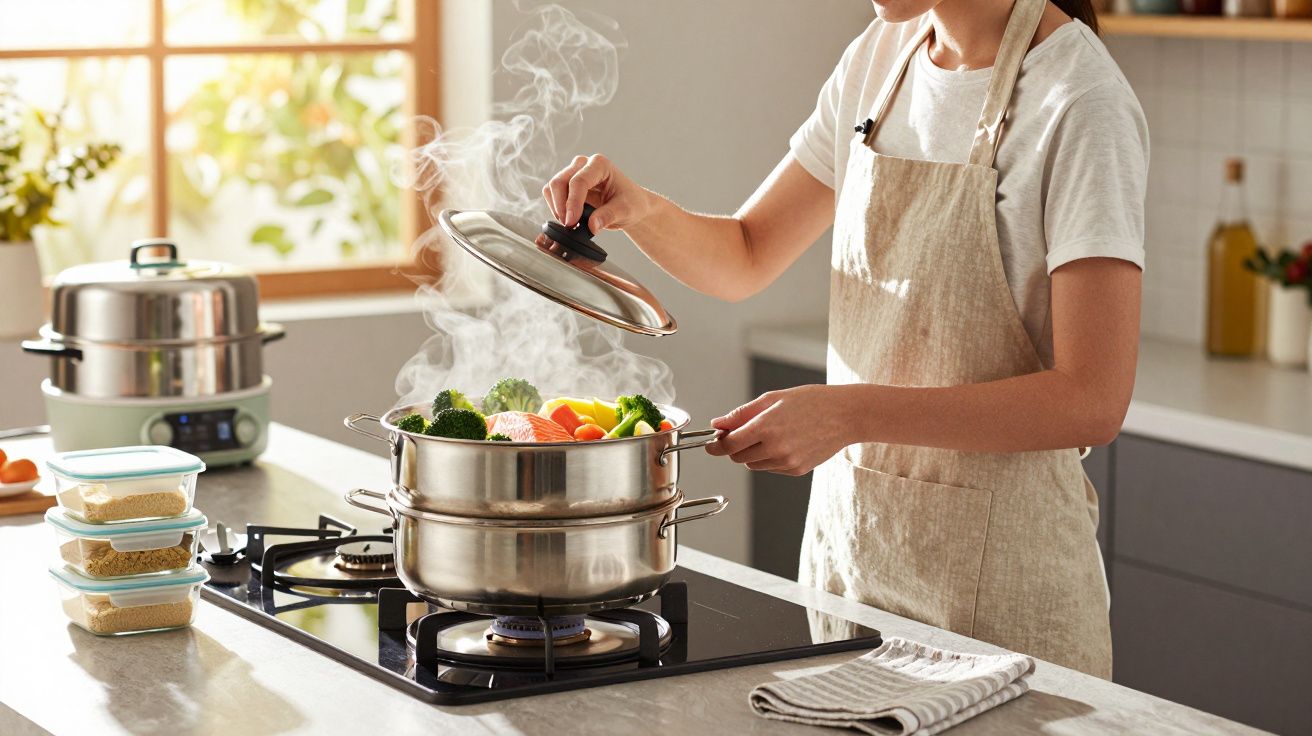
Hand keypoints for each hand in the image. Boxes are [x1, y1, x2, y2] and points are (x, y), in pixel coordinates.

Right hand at [542, 153, 654, 232]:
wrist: (630, 205)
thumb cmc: (631, 202)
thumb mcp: (625, 210)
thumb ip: (608, 216)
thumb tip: (591, 226)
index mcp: (600, 165)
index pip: (579, 181)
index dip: (573, 203)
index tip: (571, 222)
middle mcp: (583, 164)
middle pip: (560, 181)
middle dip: (561, 206)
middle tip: (569, 225)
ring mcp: (573, 173)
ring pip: (552, 187)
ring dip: (556, 207)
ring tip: (570, 224)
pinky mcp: (567, 185)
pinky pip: (552, 194)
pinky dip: (555, 208)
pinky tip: (568, 219)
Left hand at [705, 385, 853, 475]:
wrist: (846, 415)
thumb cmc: (811, 401)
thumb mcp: (773, 399)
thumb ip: (742, 414)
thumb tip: (717, 424)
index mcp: (766, 427)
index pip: (729, 444)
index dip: (716, 445)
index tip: (711, 443)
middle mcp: (775, 448)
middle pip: (738, 457)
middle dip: (734, 446)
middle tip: (742, 432)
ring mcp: (787, 462)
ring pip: (753, 464)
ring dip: (752, 453)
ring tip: (771, 433)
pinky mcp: (796, 470)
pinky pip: (771, 467)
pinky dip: (770, 458)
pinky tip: (786, 441)